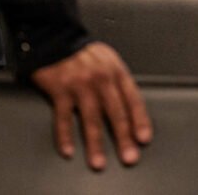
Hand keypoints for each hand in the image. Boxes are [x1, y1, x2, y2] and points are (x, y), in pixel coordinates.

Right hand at [29, 41, 151, 170]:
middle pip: (115, 112)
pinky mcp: (59, 89)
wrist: (54, 36)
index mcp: (115, 70)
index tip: (143, 139)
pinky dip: (65, 136)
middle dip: (123, 137)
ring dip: (95, 143)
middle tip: (129, 157)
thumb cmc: (81, 52)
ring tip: (99, 162)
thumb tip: (130, 110)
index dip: (140, 120)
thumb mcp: (107, 60)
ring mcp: (79, 84)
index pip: (133, 99)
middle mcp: (100, 78)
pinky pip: (63, 117)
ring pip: (91, 119)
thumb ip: (117, 82)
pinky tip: (69, 150)